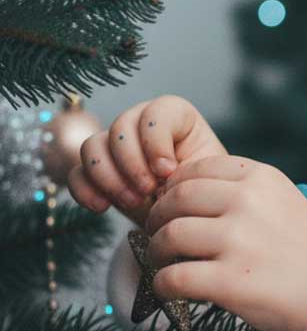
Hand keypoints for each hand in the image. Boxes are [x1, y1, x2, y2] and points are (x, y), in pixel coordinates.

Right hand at [67, 95, 227, 228]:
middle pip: (120, 127)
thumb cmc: (203, 192)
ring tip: (133, 202)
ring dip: (109, 177)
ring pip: (92, 146)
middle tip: (148, 191)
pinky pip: (76, 173)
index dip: (156, 141)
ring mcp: (115, 146)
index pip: (156, 112)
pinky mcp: (97, 172)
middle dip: (132, 163)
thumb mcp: (206, 178)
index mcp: (176, 117)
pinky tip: (102, 207)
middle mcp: (141, 124)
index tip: (168, 171)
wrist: (189, 218)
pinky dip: (85, 190)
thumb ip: (189, 168)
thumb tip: (163, 173)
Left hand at [143, 154, 306, 330]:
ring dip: (157, 252)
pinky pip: (172, 278)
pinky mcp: (229, 281)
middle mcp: (248, 202)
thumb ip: (245, 194)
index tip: (172, 206)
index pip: (197, 169)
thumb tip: (185, 196)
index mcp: (263, 178)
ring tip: (165, 263)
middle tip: (157, 235)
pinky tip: (170, 290)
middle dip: (158, 218)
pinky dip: (163, 285)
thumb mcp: (287, 204)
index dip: (175, 188)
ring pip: (169, 236)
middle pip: (176, 199)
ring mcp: (238, 241)